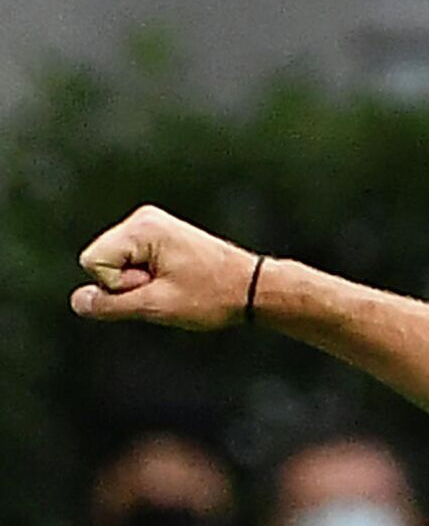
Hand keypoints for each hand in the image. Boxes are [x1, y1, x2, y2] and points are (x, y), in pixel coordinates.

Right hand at [71, 205, 260, 331]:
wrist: (252, 287)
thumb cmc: (211, 295)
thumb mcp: (154, 306)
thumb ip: (109, 304)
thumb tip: (78, 300)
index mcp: (143, 226)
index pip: (92, 262)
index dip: (119, 283)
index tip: (156, 283)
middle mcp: (145, 219)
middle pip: (101, 261)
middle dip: (126, 282)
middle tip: (168, 284)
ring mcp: (152, 227)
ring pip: (114, 266)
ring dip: (138, 283)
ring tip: (175, 282)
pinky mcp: (159, 238)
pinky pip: (129, 265)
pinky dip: (146, 278)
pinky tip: (175, 279)